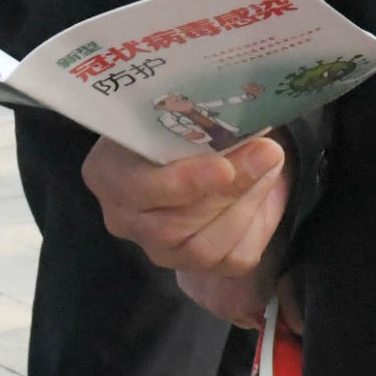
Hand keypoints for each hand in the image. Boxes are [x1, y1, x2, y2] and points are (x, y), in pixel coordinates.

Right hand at [85, 133, 289, 325]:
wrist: (201, 147)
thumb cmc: (180, 120)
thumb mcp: (182, 110)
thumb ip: (200, 116)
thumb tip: (244, 121)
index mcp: (107, 174)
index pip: (138, 190)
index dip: (184, 183)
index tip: (224, 167)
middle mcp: (124, 219)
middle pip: (171, 227)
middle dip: (227, 192)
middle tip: (267, 154)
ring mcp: (158, 248)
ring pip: (203, 249)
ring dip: (245, 204)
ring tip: (268, 165)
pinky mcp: (197, 266)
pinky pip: (232, 258)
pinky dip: (256, 223)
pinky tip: (262, 190)